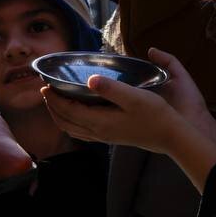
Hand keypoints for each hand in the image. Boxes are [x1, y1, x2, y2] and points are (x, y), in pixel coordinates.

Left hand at [41, 56, 193, 153]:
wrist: (170, 136)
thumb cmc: (155, 115)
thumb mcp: (135, 98)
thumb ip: (112, 88)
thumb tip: (89, 79)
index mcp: (99, 121)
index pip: (67, 109)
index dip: (53, 98)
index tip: (45, 84)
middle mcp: (97, 131)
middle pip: (65, 121)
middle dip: (52, 107)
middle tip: (46, 90)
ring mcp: (104, 136)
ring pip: (72, 129)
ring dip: (60, 116)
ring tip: (56, 102)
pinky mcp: (111, 137)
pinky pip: (82, 132)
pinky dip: (71, 123)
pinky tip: (78, 116)